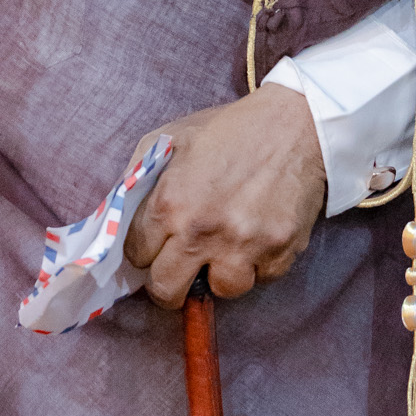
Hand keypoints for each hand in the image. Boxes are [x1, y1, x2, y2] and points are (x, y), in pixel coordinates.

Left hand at [124, 84, 325, 307]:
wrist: (295, 124)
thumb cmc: (229, 129)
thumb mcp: (171, 138)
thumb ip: (139, 177)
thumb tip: (120, 216)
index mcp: (169, 203)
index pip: (136, 256)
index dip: (144, 250)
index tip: (155, 245)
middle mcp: (201, 232)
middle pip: (167, 291)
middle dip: (169, 283)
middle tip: (181, 267)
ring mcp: (242, 247)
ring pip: (221, 291)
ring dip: (221, 272)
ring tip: (229, 245)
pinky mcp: (279, 254)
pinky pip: (262, 278)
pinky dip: (260, 263)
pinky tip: (259, 233)